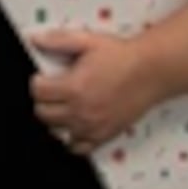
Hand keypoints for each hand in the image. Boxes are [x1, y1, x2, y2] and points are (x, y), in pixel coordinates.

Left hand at [29, 31, 162, 153]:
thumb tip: (36, 40)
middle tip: (56, 91)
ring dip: (57, 119)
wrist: (152, 71)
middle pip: (42, 113)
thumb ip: (59, 41)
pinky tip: (77, 125)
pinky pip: (77, 148)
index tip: (44, 78)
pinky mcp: (103, 135)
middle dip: (45, 100)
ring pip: (55, 131)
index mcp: (73, 87)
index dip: (38, 82)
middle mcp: (80, 110)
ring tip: (67, 106)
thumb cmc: (123, 57)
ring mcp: (91, 126)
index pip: (37, 92)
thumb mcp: (88, 42)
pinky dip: (73, 139)